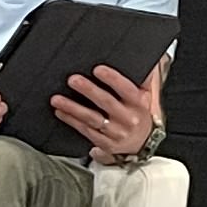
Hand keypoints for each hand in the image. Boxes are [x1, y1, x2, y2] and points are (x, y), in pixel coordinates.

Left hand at [49, 59, 164, 165]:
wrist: (142, 145)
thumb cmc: (140, 116)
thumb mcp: (147, 97)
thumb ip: (146, 79)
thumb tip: (149, 60)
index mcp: (138, 104)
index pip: (127, 89)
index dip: (113, 79)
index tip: (98, 69)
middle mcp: (127, 119)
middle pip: (106, 103)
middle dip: (88, 90)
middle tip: (73, 80)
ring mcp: (115, 132)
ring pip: (92, 119)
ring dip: (73, 108)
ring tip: (57, 99)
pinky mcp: (104, 143)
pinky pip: (85, 130)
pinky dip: (71, 120)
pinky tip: (61, 112)